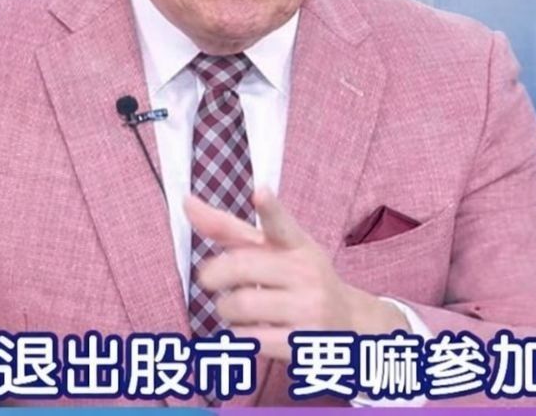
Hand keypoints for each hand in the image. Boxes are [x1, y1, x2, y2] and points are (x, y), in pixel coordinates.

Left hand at [184, 187, 408, 361]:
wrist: (349, 324)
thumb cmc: (298, 279)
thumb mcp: (272, 250)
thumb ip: (228, 228)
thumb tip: (186, 201)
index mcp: (297, 244)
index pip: (282, 224)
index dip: (270, 208)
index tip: (260, 193)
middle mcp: (306, 272)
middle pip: (240, 267)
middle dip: (213, 275)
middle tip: (209, 281)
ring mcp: (309, 308)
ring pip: (239, 304)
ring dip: (224, 309)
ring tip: (234, 310)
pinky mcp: (303, 342)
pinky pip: (249, 339)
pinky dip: (236, 336)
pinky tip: (247, 332)